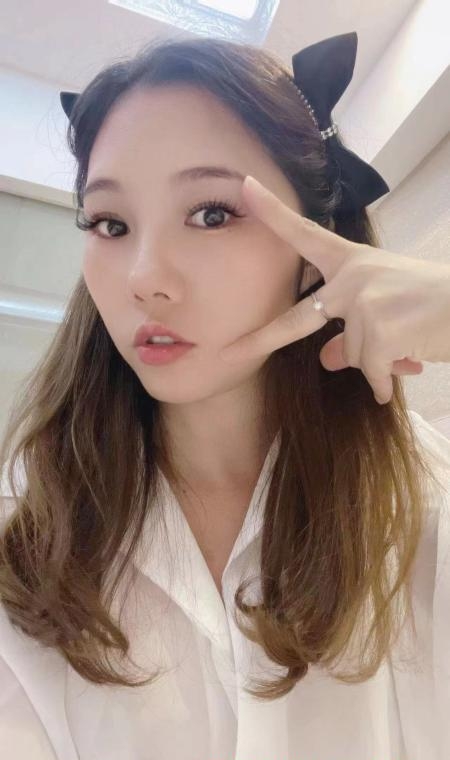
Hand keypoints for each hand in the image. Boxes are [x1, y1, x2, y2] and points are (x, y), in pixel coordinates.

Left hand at [219, 175, 449, 404]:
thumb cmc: (432, 305)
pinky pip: (371, 371)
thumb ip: (351, 334)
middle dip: (263, 338)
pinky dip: (385, 383)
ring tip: (407, 351)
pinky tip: (401, 379)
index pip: (306, 235)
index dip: (273, 213)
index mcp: (353, 262)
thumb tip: (325, 359)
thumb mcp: (387, 311)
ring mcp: (366, 302)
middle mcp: (354, 277)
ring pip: (352, 355)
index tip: (245, 187)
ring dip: (377, 365)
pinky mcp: (381, 329)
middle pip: (301, 318)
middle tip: (231, 352)